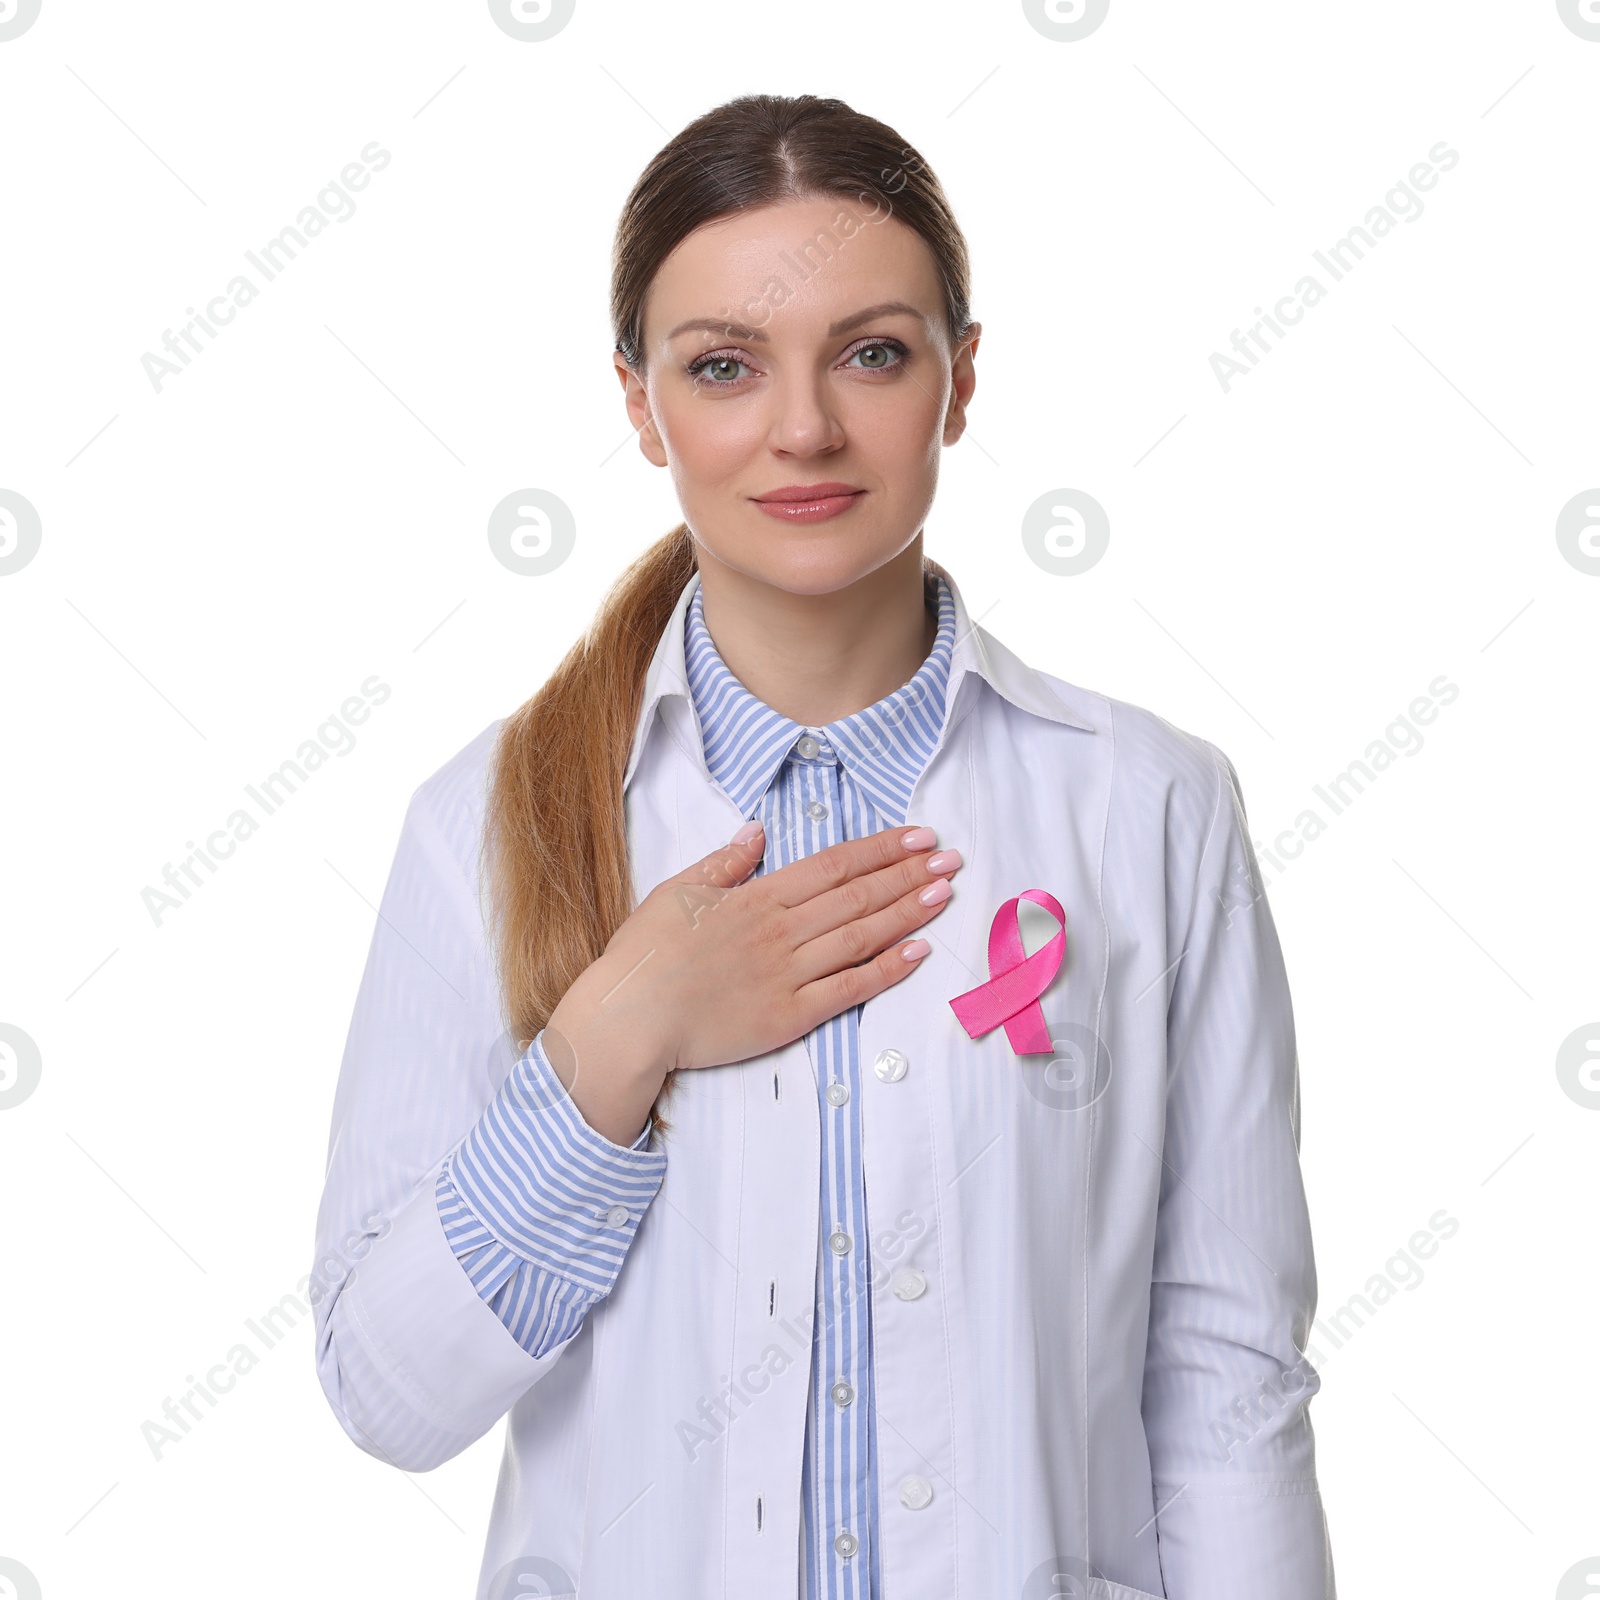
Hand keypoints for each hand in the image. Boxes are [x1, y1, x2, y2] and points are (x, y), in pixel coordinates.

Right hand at [544, 821, 960, 1141]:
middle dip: (909, 875)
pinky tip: (918, 952)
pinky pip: (849, 989)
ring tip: (944, 894)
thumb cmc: (645, 955)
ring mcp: (789, 974)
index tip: (918, 838)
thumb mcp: (677, 892)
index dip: (881, 850)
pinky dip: (886, 970)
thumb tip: (759, 832)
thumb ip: (724, 862)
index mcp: (757, 897)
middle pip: (858, 896)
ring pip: (862, 936)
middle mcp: (781, 930)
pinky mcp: (790, 1017)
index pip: (834, 865)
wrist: (629, 1020)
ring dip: (907, 913)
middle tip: (952, 859)